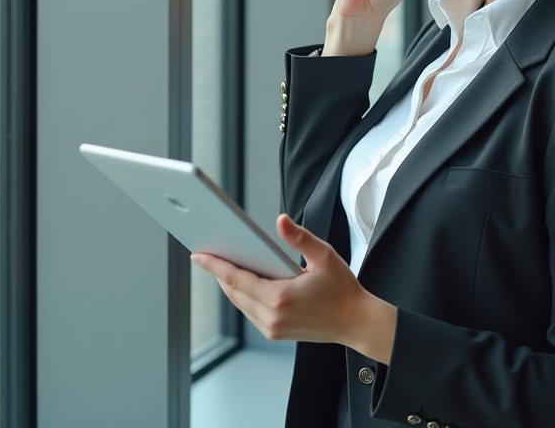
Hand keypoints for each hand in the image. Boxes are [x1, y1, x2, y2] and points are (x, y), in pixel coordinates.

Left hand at [191, 214, 397, 363]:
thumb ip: (300, 238)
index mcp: (280, 298)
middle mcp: (272, 317)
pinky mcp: (274, 333)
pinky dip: (241, 294)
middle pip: (233, 291)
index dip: (214, 265)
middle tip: (205, 252)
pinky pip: (249, 311)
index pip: (236, 279)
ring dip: (229, 284)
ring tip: (219, 262)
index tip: (198, 254)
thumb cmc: (343, 290)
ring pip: (239, 302)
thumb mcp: (324, 257)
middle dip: (218, 272)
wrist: (356, 323)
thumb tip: (281, 220)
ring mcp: (272, 328)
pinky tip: (240, 279)